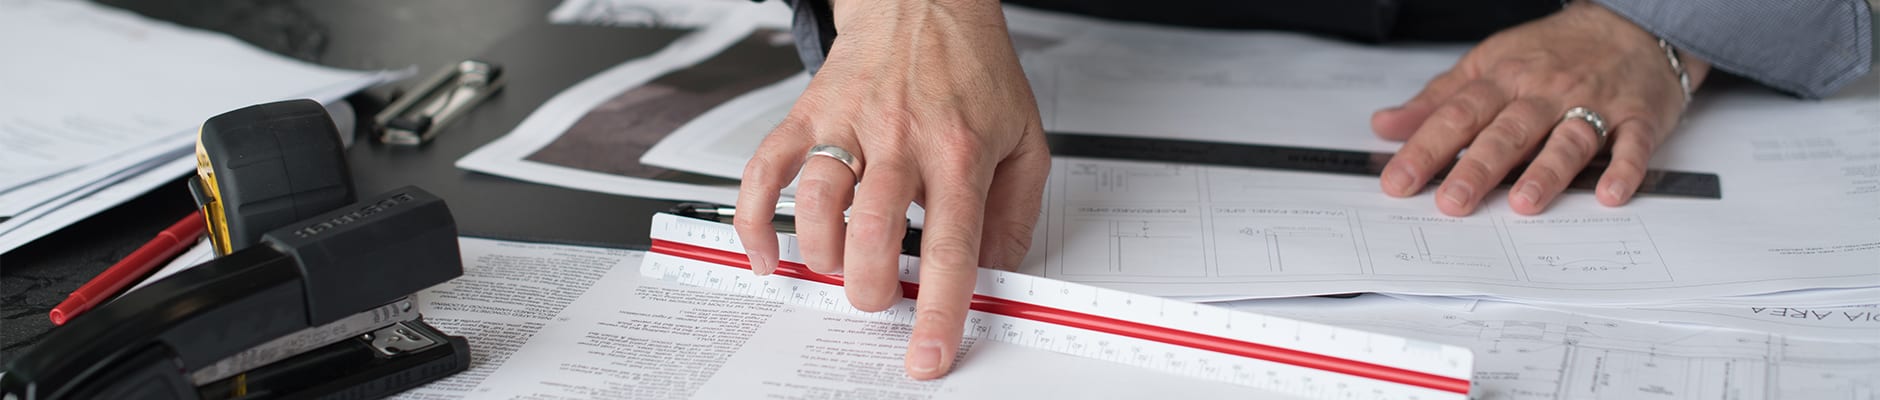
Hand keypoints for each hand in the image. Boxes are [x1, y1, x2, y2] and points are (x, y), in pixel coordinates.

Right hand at [734, 0, 1048, 379]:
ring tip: (838, 266)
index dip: (939, 308)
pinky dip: (755, 219)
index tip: (928, 353)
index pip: (950, 245)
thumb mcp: (1024, 138)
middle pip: (873, 230)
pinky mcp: (809, 113)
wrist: (925, 0)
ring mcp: (849, 125)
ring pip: (816, 202)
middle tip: (877, 299)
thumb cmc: (972, 68)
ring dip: (821, 254)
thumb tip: (998, 275)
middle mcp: (901, 138)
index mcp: (959, 151)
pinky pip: (765, 169)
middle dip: (870, 287)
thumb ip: (1016, 213)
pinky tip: (767, 252)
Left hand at [1371, 1, 1708, 215]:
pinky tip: (1609, 195)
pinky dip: (1624, 169)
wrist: (1629, 24)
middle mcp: (1544, 92)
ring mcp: (1593, 104)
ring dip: (1545, 172)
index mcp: (1503, 79)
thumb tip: (1385, 126)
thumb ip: (1436, 100)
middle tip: (1453, 202)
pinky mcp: (1637, 117)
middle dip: (1478, 167)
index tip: (1399, 181)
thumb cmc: (1551, 52)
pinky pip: (1633, 145)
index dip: (1425, 149)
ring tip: (1522, 202)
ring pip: (1566, 139)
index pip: (1457, 115)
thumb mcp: (1486, 65)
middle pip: (1508, 131)